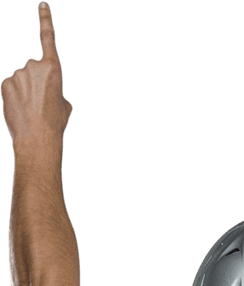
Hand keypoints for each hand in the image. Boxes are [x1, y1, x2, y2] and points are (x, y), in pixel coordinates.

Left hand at [0, 3, 72, 146]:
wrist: (37, 140)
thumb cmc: (55, 124)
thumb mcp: (65, 106)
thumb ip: (57, 90)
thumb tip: (51, 93)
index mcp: (53, 68)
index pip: (48, 38)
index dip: (45, 20)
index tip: (42, 4)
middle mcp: (33, 65)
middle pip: (32, 69)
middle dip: (35, 83)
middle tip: (40, 104)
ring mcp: (18, 73)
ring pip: (20, 79)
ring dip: (24, 92)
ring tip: (30, 110)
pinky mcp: (5, 83)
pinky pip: (10, 86)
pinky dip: (13, 97)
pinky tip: (19, 110)